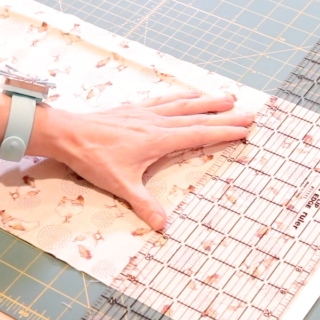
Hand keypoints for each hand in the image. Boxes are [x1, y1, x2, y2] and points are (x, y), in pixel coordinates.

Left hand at [32, 92, 254, 229]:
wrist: (69, 133)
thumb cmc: (93, 158)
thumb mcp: (120, 185)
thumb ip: (144, 204)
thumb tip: (163, 225)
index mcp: (158, 139)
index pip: (199, 134)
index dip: (224, 131)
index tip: (244, 129)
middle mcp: (157, 122)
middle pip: (198, 116)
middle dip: (226, 115)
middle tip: (250, 112)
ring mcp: (146, 112)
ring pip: (184, 103)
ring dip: (208, 100)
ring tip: (228, 97)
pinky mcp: (135, 109)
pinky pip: (166, 99)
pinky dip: (182, 95)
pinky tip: (189, 94)